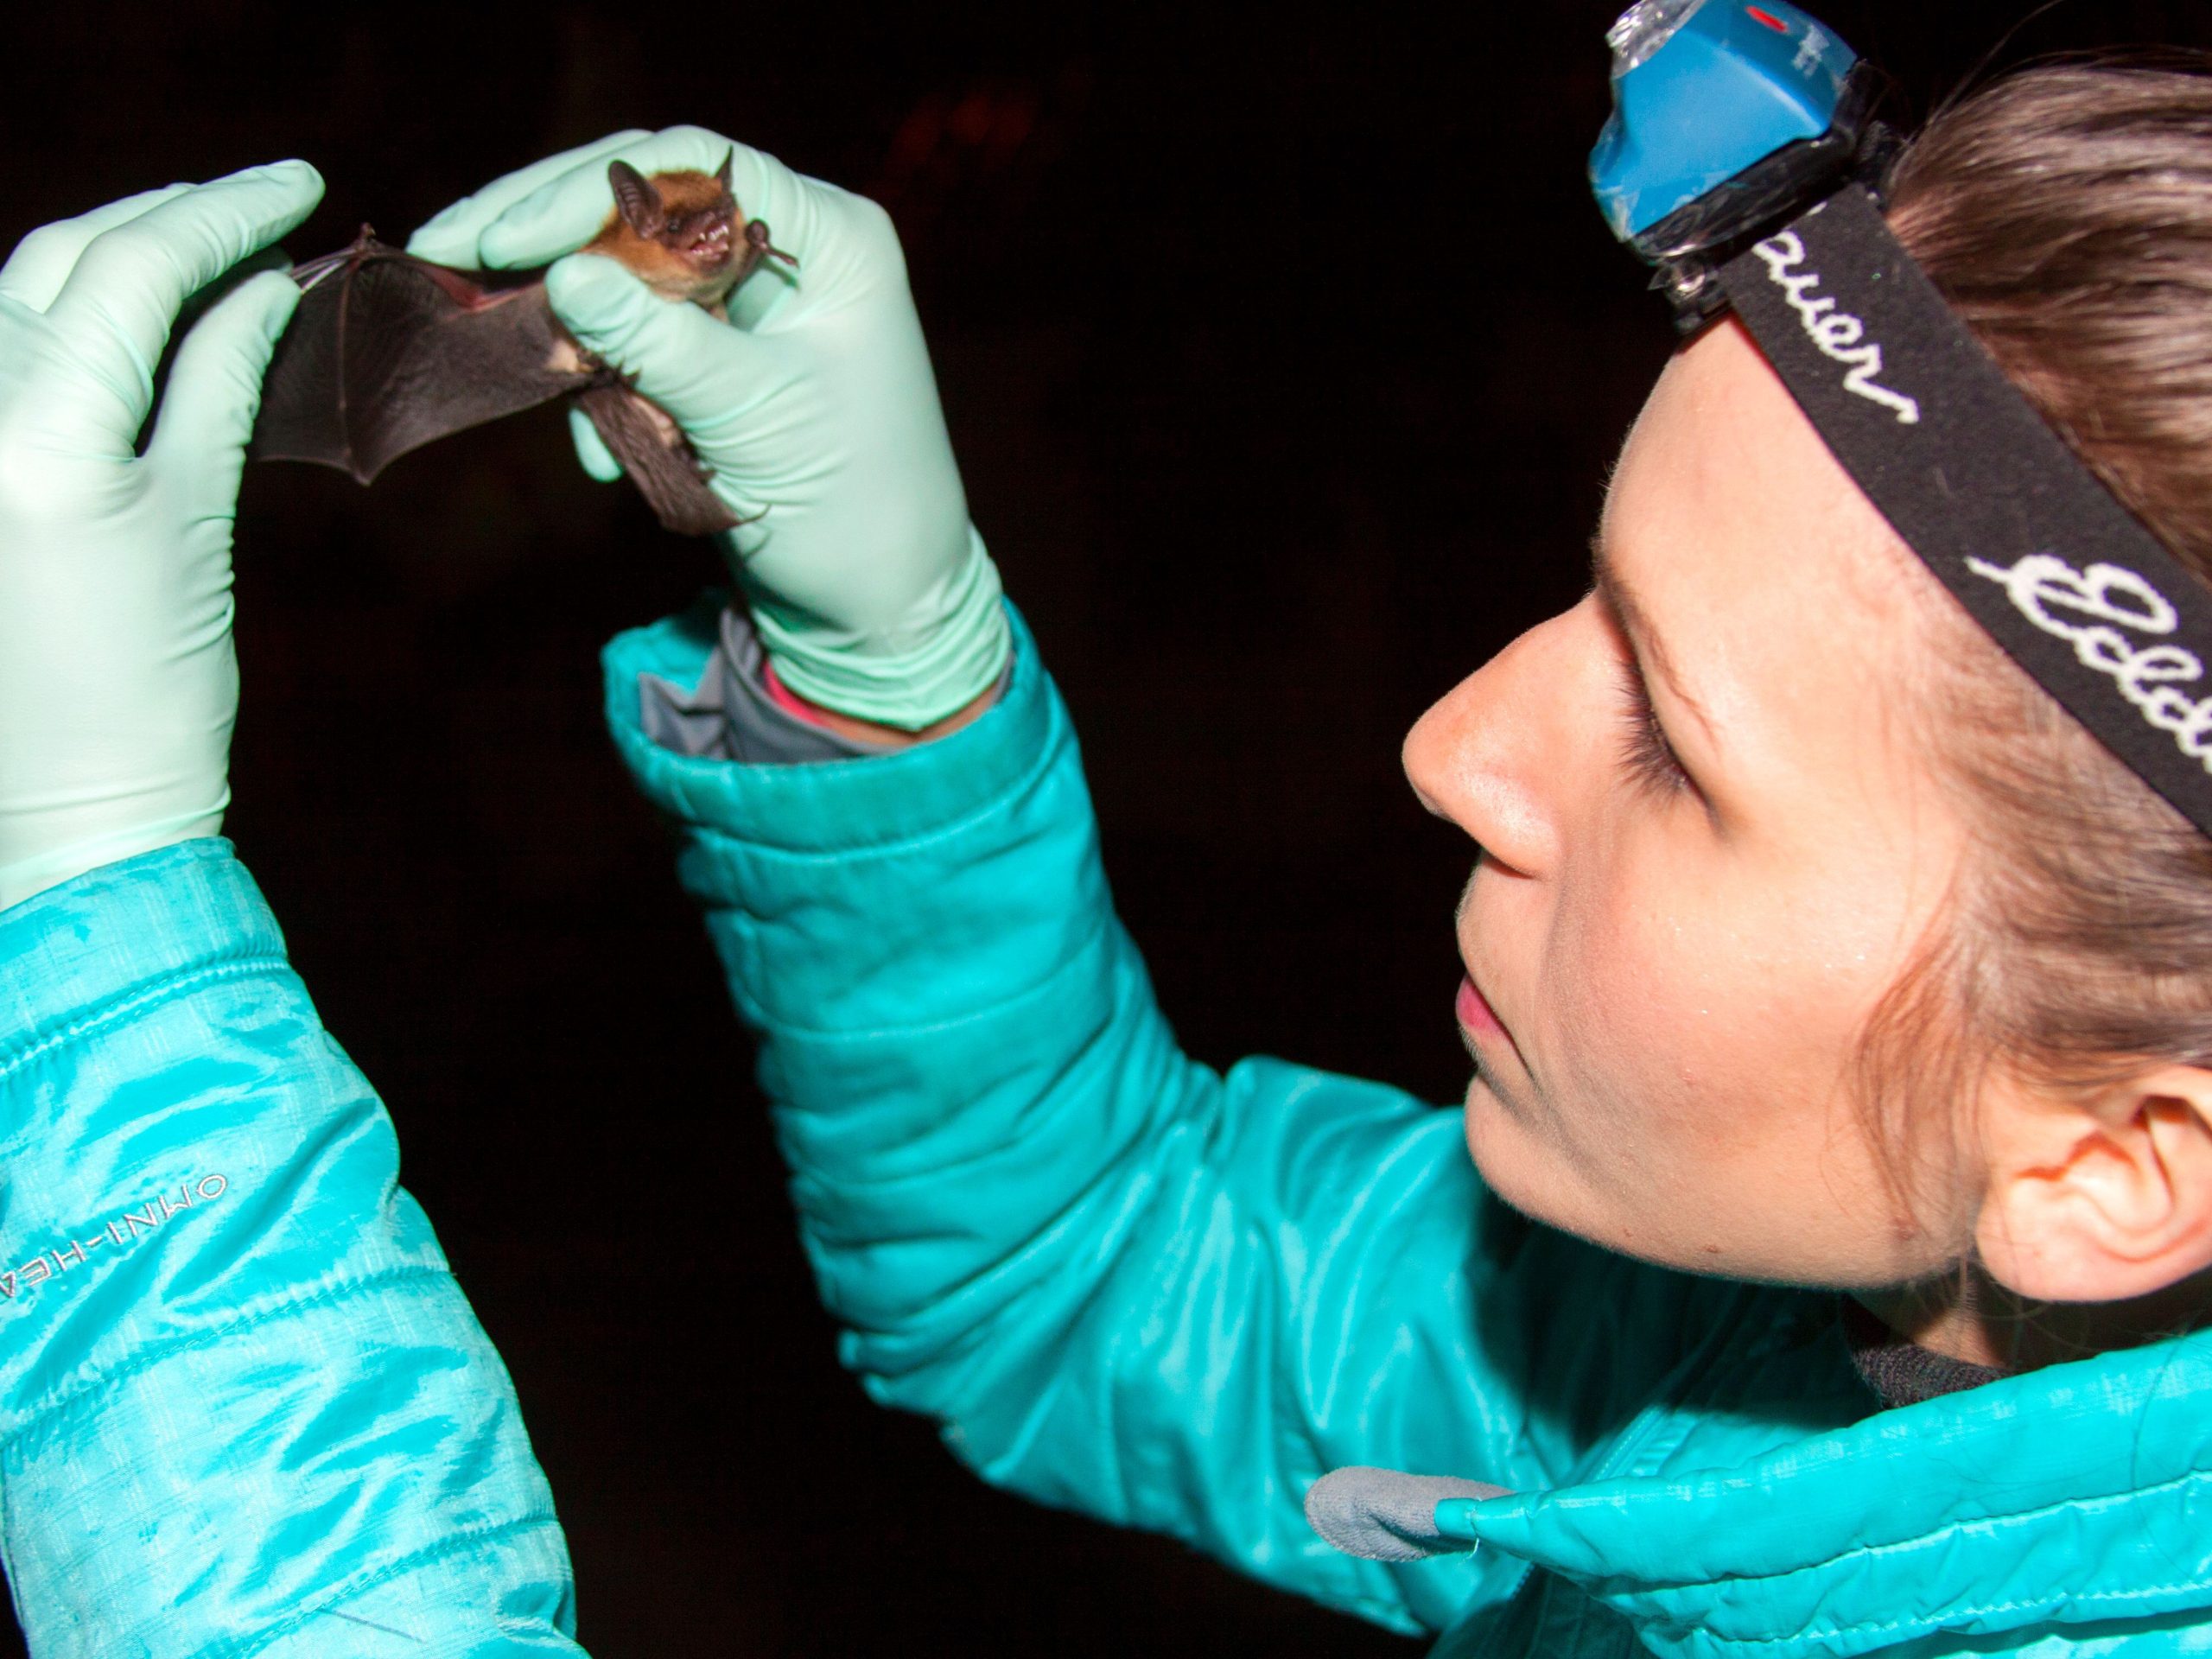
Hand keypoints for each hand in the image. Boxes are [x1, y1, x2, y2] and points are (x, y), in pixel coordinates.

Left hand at [0, 163, 323, 911]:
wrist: (68, 808)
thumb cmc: (145, 695)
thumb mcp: (192, 524)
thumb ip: (219, 383)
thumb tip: (261, 285)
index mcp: (35, 436)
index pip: (130, 272)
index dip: (220, 212)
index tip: (298, 186)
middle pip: (62, 259)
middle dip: (166, 219)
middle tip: (264, 205)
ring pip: (23, 292)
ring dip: (114, 256)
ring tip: (206, 247)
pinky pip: (11, 353)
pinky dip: (74, 315)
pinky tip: (139, 314)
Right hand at [407, 128, 1006, 730]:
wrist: (879, 606)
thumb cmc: (852, 506)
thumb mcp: (751, 416)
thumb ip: (658, 343)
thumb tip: (560, 273)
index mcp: (829, 236)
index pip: (693, 165)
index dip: (585, 190)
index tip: (505, 238)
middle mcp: (791, 249)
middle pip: (645, 203)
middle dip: (546, 235)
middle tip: (444, 248)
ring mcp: (749, 304)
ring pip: (627, 275)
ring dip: (569, 324)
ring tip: (508, 353)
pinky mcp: (716, 359)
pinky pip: (634, 343)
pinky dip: (602, 388)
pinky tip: (597, 455)